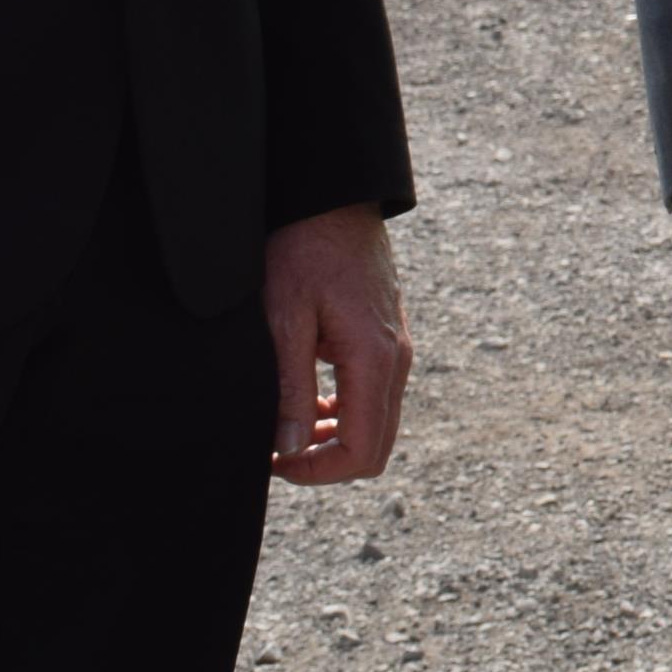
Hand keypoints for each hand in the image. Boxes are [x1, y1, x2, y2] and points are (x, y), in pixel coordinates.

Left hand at [265, 206, 409, 483]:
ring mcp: (397, 349)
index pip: (361, 451)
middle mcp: (396, 360)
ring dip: (335, 438)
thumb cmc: (304, 251)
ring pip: (378, 423)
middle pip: (377, 446)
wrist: (333, 199)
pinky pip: (376, 396)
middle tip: (277, 451)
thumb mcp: (286, 320)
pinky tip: (309, 401)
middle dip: (327, 462)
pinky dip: (345, 414)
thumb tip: (289, 447)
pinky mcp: (387, 339)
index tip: (274, 461)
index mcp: (374, 359)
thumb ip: (291, 388)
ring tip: (286, 428)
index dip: (317, 471)